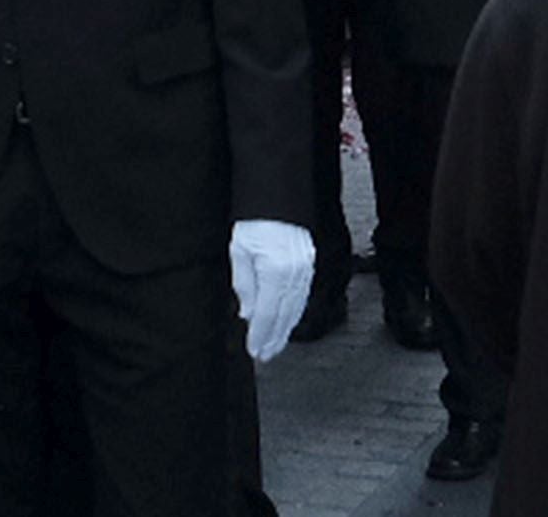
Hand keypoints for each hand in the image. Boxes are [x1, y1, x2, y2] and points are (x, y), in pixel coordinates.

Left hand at [227, 220, 314, 362]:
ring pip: (296, 308)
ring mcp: (304, 268)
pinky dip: (295, 312)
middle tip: (265, 355)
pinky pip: (302, 296)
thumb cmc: (256, 218)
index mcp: (275, 271)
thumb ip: (244, 285)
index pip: (267, 313)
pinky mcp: (308, 263)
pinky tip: (289, 320)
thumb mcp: (240, 252)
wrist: (277, 193)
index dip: (260, 335)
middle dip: (274, 338)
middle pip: (285, 315)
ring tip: (276, 344)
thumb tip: (248, 313)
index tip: (254, 350)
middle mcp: (294, 272)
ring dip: (286, 329)